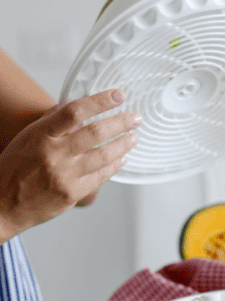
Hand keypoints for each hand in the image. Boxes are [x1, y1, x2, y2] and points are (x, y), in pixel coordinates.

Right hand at [0, 89, 139, 241]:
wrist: (1, 205)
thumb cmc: (13, 169)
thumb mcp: (28, 138)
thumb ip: (53, 124)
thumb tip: (78, 109)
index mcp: (41, 135)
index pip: (75, 111)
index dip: (100, 101)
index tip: (118, 95)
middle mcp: (54, 154)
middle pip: (96, 132)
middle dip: (121, 122)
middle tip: (135, 117)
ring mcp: (65, 175)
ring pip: (104, 155)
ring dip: (124, 144)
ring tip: (134, 137)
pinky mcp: (73, 193)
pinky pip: (101, 176)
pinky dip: (115, 165)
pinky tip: (122, 158)